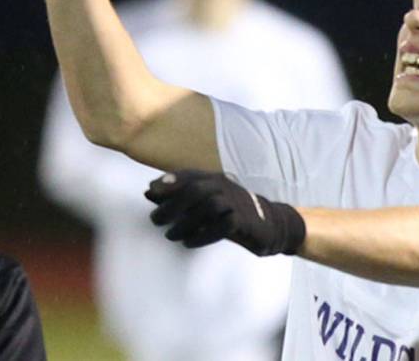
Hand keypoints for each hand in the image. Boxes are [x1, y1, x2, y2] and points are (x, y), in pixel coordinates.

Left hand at [145, 171, 305, 256]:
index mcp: (214, 179)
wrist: (270, 223)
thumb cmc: (231, 211)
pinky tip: (189, 243)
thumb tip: (148, 192)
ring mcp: (236, 203)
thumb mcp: (206, 201)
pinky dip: (202, 235)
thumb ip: (179, 196)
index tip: (151, 191)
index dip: (170, 181)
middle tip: (156, 220)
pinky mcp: (244, 222)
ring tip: (171, 235)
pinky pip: (221, 226)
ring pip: (208, 207)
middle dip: (173, 205)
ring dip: (185, 222)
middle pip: (196, 190)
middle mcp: (225, 187)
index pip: (190, 175)